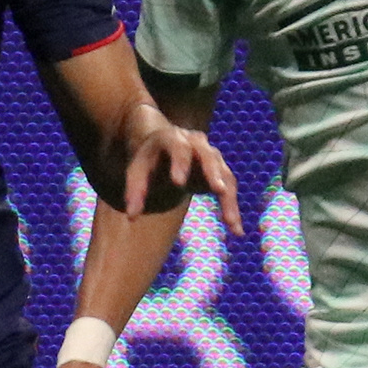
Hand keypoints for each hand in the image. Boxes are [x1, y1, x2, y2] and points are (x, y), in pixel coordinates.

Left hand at [116, 121, 241, 227]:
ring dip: (228, 198)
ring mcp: (211, 155)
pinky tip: (235, 230)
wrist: (165, 146)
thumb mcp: (137, 169)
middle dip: (213, 173)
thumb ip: (135, 190)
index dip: (180, 163)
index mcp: (172, 138)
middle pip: (208, 156)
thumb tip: (132, 217)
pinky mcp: (219, 170)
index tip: (179, 183)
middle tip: (218, 190)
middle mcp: (196, 143)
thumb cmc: (149, 160)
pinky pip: (229, 188)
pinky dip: (232, 208)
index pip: (178, 147)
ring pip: (224, 175)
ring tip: (230, 223)